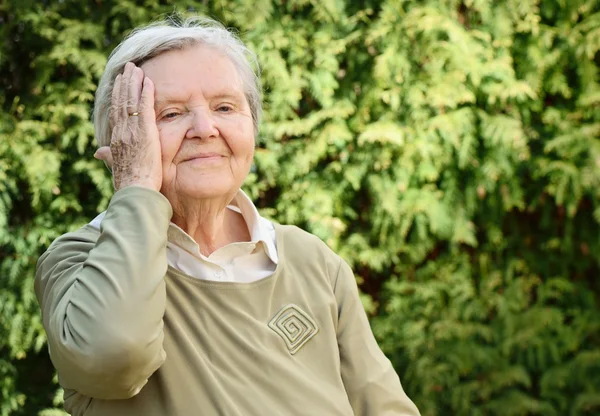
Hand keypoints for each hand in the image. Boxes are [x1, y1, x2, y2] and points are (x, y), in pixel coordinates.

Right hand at [94, 62, 161, 191]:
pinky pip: (144, 107)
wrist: (134, 189)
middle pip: (121, 101)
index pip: (116, 112)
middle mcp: (121, 131)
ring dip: (133, 82)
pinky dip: (145, 93)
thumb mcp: (117, 166)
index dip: (118, 96)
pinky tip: (148, 81)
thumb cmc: (129, 183)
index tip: (119, 83)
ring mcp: (131, 130)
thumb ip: (109, 156)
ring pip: (131, 101)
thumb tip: (99, 152)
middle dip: (124, 83)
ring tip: (136, 69)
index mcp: (116, 139)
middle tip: (128, 68)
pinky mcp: (144, 131)